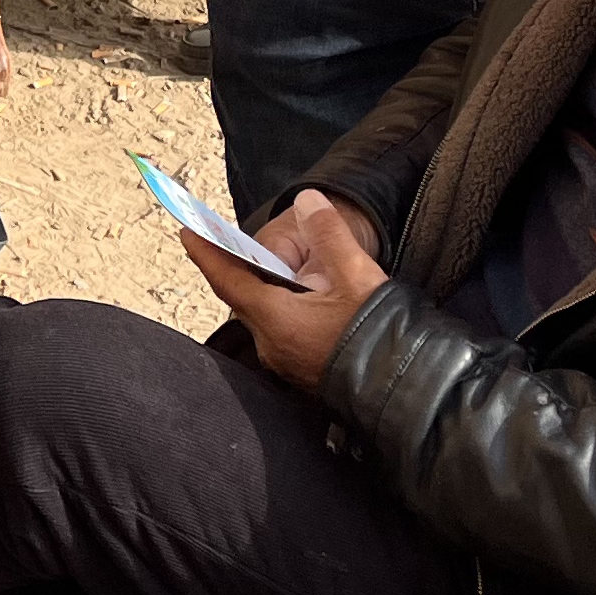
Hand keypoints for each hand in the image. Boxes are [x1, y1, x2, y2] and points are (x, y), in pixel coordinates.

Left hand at [195, 189, 386, 393]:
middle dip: (237, 267)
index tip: (186, 231)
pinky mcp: (305, 370)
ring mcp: (287, 361)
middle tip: (227, 240)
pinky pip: (282, 331)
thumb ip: (330, 234)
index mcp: (275, 320)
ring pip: (265, 315)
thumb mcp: (357, 276)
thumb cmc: (380, 336)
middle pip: (245, 297)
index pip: (228, 279)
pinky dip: (281, 307)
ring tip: (272, 265)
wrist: (410, 392)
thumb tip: (309, 202)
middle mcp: (272, 344)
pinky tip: (302, 297)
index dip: (206, 252)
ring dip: (265, 289)